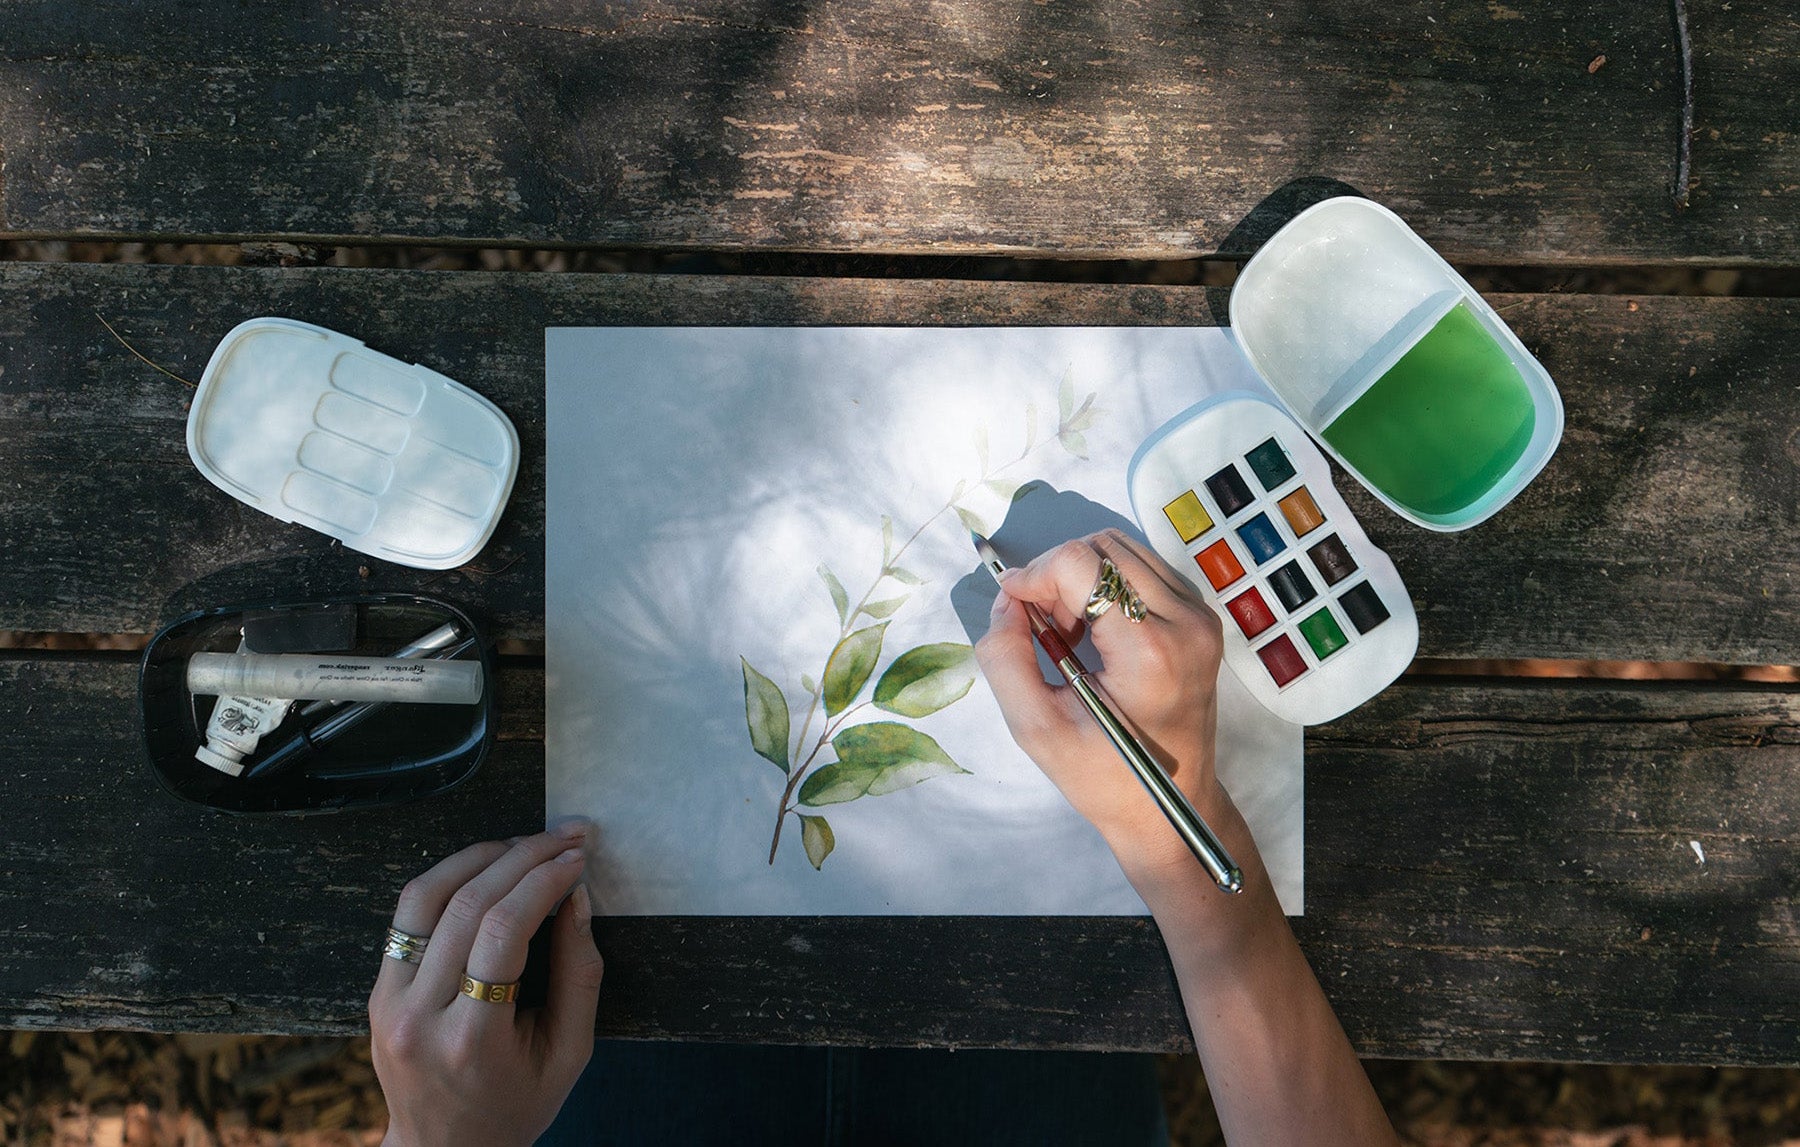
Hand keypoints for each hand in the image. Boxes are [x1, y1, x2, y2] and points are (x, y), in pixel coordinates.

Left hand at [369, 824, 603, 1146]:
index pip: (504, 932)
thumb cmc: (515, 1106)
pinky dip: (449, 879)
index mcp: (472, 1041)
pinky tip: (486, 869)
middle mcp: (420, 1017)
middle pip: (468, 904)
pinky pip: (408, 914)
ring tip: (525, 844)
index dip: (545, 881)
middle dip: (524, 856)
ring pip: (427, 895)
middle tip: (564, 838)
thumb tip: (576, 897)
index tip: (578, 860)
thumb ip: (580, 974)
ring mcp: (389, 1002)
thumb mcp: (570, 1054)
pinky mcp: (378, 991)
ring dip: (481, 855)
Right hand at [974, 529, 1236, 875]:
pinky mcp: (1202, 618)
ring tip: (1069, 631)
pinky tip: (1096, 632)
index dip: (1033, 576)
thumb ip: (1005, 657)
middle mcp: (1186, 623)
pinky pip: (1143, 569)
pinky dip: (1106, 585)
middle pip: (1102, 546)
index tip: (1014, 610)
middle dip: (1057, 574)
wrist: (1170, 810)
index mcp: (1149, 652)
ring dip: (1081, 577)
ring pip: (1122, 550)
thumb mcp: (1035, 729)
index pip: (1079, 563)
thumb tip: (1006, 599)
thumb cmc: (1104, 778)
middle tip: (1042, 626)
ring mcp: (1201, 617)